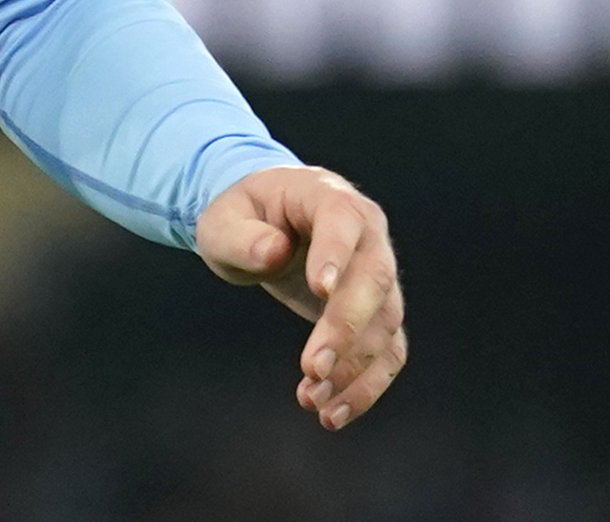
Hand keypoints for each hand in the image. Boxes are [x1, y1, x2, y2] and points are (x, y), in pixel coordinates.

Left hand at [195, 164, 406, 429]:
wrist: (267, 224)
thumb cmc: (244, 215)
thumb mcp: (222, 219)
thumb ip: (241, 235)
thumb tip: (272, 251)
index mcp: (329, 197)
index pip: (342, 222)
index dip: (336, 255)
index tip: (320, 291)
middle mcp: (368, 235)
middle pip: (374, 280)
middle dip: (345, 328)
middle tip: (311, 368)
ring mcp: (380, 276)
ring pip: (385, 324)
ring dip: (354, 367)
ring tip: (312, 400)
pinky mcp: (379, 314)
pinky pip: (387, 353)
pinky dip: (366, 385)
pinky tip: (334, 412)